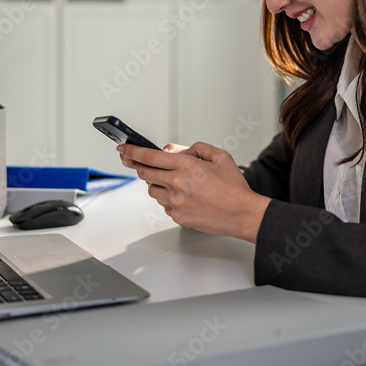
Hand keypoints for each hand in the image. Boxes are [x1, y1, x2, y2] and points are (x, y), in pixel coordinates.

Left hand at [118, 141, 269, 242]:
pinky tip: (185, 197)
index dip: (132, 151)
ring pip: (152, 190)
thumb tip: (174, 151)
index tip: (123, 150)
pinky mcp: (178, 217)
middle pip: (144, 173)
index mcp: (187, 166)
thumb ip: (195, 148)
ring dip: (157, 183)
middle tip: (141, 164)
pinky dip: (169, 198)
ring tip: (175, 182)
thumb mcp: (219, 156)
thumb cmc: (234, 187)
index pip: (149, 157)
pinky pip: (164, 205)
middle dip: (140, 167)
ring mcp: (176, 202)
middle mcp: (178, 184)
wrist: (242, 214)